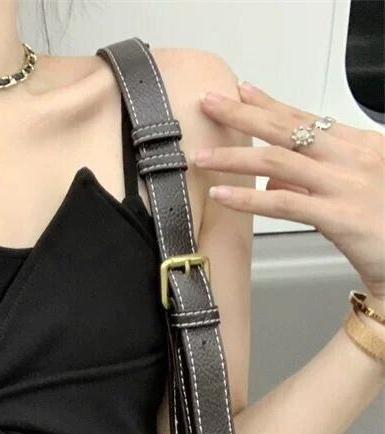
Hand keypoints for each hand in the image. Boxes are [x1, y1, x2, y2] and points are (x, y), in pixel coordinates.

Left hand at [192, 82, 384, 297]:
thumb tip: (271, 178)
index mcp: (359, 147)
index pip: (305, 117)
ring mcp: (345, 186)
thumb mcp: (351, 190)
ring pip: (278, 162)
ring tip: (201, 156)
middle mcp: (352, 159)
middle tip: (210, 103)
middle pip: (286, 129)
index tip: (241, 90)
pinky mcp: (339, 217)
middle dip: (243, 114)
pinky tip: (222, 195)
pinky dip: (247, 198)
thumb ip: (311, 181)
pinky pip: (283, 204)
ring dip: (234, 157)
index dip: (269, 104)